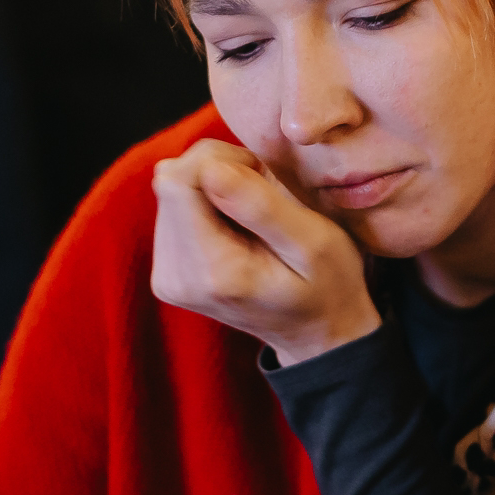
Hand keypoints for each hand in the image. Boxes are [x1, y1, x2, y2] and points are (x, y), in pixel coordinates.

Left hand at [150, 138, 378, 363]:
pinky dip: (207, 205)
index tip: (262, 177)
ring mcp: (167, 277)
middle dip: (217, 172)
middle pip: (171, 182)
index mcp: (212, 271)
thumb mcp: (315, 243)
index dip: (220, 161)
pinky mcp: (166, 272)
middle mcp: (176, 278)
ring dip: (213, 188)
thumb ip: (260, 206)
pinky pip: (174, 209)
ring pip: (171, 191)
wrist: (316, 334)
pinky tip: (238, 228)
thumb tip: (210, 169)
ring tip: (255, 217)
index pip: (178, 181)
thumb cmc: (328, 286)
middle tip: (264, 197)